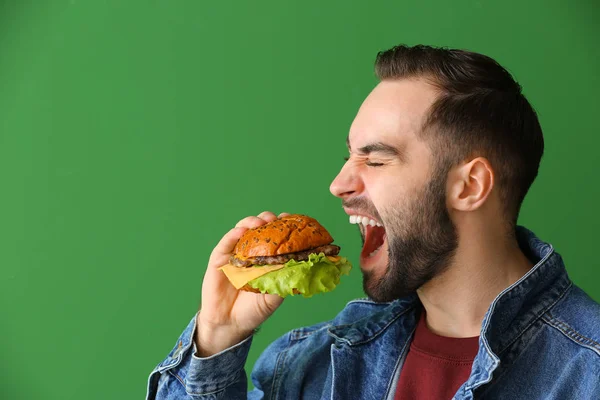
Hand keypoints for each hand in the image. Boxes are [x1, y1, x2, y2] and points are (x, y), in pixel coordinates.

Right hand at [194, 211, 289, 356]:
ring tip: (259, 223)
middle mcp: (251, 252)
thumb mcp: (274, 296)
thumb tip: (302, 266)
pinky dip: (233, 234)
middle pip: (259, 227)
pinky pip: (226, 243)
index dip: (283, 226)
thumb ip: (284, 280)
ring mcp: (234, 253)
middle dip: (268, 219)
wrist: (229, 324)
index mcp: (266, 258)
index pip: (275, 236)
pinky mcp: (219, 259)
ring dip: (251, 222)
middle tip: (276, 219)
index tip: (292, 220)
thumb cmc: (253, 310)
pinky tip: (241, 231)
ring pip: (242, 229)